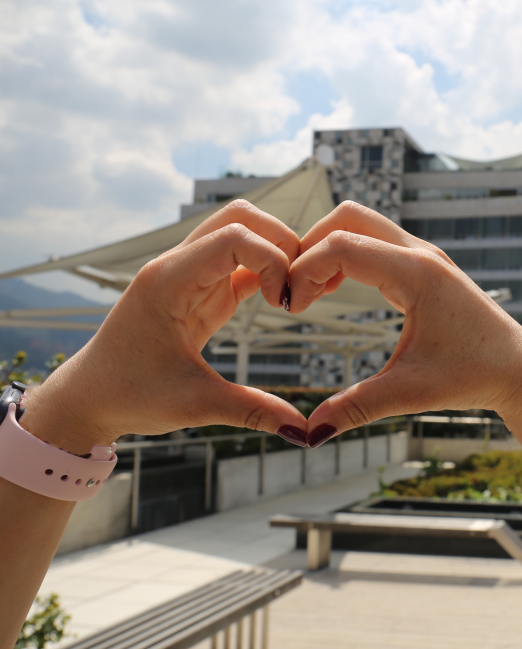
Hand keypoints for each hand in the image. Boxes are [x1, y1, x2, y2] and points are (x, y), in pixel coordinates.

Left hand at [21, 201, 308, 452]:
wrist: (90, 397)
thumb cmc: (128, 394)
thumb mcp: (195, 405)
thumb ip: (253, 411)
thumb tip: (304, 431)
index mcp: (169, 281)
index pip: (234, 237)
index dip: (273, 260)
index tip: (285, 304)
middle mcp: (178, 266)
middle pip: (241, 217)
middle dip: (282, 242)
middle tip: (298, 287)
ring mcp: (190, 274)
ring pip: (243, 233)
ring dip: (277, 254)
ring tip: (292, 294)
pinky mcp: (201, 290)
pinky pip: (241, 262)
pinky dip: (268, 271)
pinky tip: (282, 301)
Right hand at [288, 201, 521, 446]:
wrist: (518, 369)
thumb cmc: (474, 376)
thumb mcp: (410, 393)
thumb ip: (356, 408)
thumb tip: (308, 433)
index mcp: (417, 274)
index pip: (342, 246)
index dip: (304, 271)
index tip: (291, 309)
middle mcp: (421, 254)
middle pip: (348, 217)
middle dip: (311, 246)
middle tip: (296, 292)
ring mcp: (425, 255)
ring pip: (362, 224)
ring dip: (329, 248)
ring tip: (312, 294)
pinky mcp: (426, 265)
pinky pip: (377, 241)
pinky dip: (349, 255)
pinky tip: (337, 290)